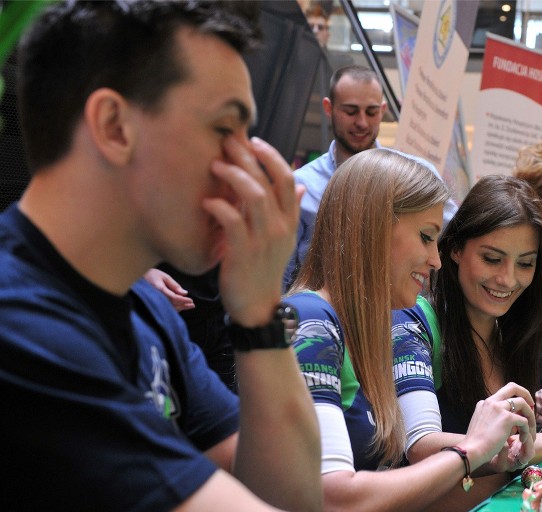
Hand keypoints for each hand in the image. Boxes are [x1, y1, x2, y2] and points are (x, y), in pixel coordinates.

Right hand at [142, 268, 193, 311]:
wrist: (137, 277)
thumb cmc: (151, 274)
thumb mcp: (164, 276)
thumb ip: (174, 285)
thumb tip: (184, 293)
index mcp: (159, 290)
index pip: (174, 298)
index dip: (183, 300)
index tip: (191, 300)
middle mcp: (157, 297)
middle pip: (173, 304)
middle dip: (184, 305)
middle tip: (193, 305)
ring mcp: (155, 301)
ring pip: (169, 307)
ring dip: (180, 308)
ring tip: (189, 306)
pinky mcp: (155, 302)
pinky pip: (166, 307)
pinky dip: (174, 308)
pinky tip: (180, 307)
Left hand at [204, 136, 302, 325]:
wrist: (257, 305)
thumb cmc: (263, 268)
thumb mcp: (282, 238)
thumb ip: (288, 210)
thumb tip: (300, 185)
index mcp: (289, 220)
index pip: (287, 177)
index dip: (270, 155)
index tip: (252, 141)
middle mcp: (280, 227)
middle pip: (268, 180)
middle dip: (246, 156)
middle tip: (225, 142)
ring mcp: (263, 239)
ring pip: (254, 195)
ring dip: (233, 175)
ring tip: (214, 165)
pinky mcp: (243, 252)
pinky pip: (233, 221)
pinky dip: (219, 206)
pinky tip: (207, 201)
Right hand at [461, 382, 535, 470]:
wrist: (472, 450)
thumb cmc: (476, 444)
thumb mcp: (482, 425)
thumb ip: (494, 419)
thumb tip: (512, 424)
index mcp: (484, 403)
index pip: (503, 393)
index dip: (514, 398)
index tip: (520, 408)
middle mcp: (492, 402)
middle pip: (513, 387)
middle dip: (526, 394)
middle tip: (532, 406)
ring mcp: (499, 408)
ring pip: (523, 403)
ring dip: (530, 415)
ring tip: (529, 429)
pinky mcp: (507, 418)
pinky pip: (524, 421)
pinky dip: (527, 431)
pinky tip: (522, 440)